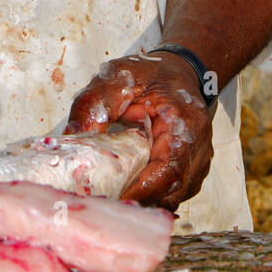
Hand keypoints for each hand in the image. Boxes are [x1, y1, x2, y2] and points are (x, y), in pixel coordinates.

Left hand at [65, 51, 214, 210]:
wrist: (178, 70)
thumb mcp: (117, 78)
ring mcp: (197, 163)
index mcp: (186, 122)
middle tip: (104, 201)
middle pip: (171, 191)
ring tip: (113, 195)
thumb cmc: (151, 73)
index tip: (110, 197)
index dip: (140, 189)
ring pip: (172, 196)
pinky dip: (149, 195)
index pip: (168, 169)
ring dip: (143, 200)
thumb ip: (95, 105)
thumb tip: (72, 137)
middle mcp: (198, 148)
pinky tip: (127, 188)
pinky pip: (171, 193)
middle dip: (137, 199)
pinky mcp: (189, 171)